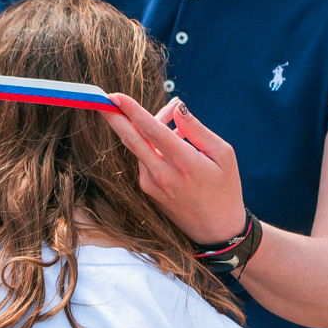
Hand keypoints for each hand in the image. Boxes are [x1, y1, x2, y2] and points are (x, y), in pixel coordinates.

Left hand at [103, 96, 247, 243]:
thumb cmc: (226, 190)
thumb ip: (197, 130)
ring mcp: (151, 184)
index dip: (131, 110)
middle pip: (130, 139)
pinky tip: (170, 138)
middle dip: (113, 117)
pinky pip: (144, 159)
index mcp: (183, 163)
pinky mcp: (148, 191)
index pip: (150, 130)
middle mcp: (161, 174)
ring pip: (139, 146)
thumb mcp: (223, 155)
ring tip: (170, 115)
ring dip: (146, 127)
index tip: (115, 95)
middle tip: (101, 98)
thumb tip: (177, 108)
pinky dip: (150, 143)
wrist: (217, 232)